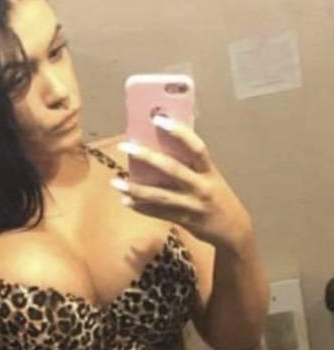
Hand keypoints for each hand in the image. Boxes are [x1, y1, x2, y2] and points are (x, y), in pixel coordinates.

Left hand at [111, 115, 252, 255]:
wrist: (234, 230)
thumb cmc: (218, 198)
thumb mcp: (211, 178)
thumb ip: (191, 167)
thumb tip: (162, 148)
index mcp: (209, 172)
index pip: (196, 147)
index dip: (179, 132)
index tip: (158, 119)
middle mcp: (201, 186)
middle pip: (172, 169)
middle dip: (147, 156)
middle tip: (125, 146)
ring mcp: (192, 205)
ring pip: (160, 195)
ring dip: (136, 189)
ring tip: (116, 183)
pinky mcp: (184, 220)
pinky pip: (158, 213)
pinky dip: (141, 207)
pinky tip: (126, 201)